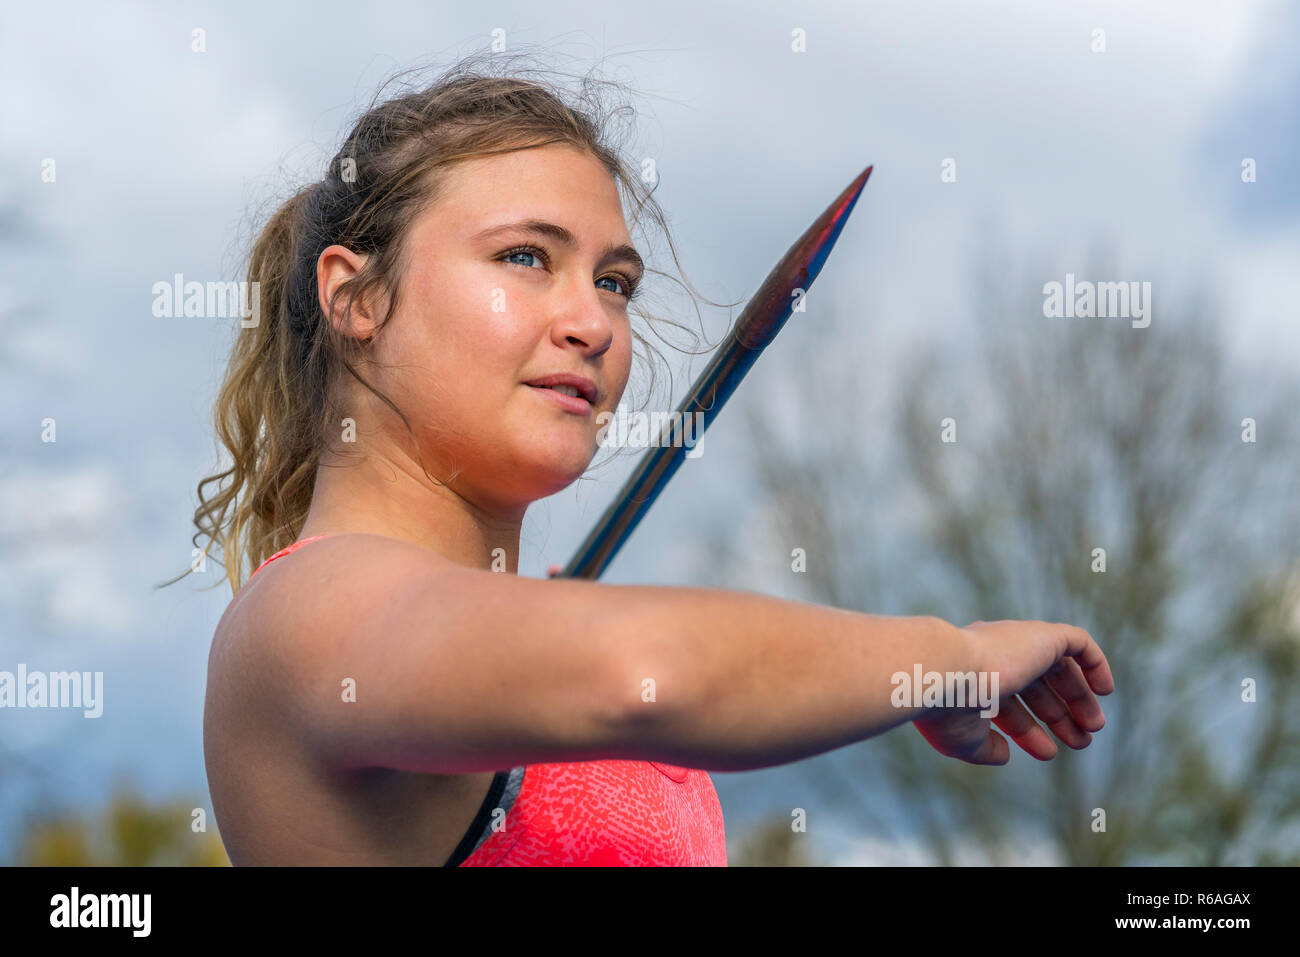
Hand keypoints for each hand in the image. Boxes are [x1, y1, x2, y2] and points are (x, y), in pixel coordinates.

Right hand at [913, 619, 1113, 764]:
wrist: (945, 671)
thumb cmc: (948, 709)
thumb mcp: (965, 739)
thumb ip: (986, 747)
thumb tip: (1006, 755)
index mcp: (973, 676)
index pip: (1008, 702)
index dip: (1028, 730)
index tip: (1048, 753)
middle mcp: (995, 654)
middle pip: (1035, 685)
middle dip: (1058, 715)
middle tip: (1081, 741)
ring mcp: (1018, 642)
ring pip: (1057, 667)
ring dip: (1078, 697)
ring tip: (1094, 727)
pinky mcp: (1041, 635)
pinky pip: (1076, 641)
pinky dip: (1093, 662)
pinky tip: (1106, 690)